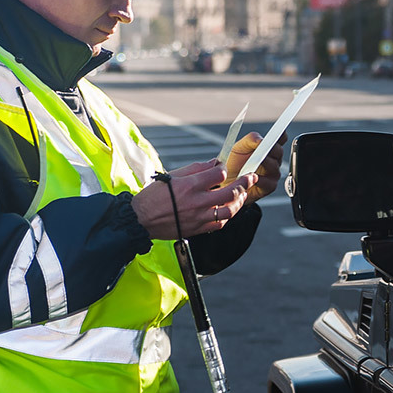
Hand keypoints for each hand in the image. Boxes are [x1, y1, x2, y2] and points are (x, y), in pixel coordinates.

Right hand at [132, 158, 257, 238]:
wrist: (141, 219)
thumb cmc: (154, 196)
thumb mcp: (172, 176)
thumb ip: (196, 168)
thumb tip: (215, 163)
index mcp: (189, 185)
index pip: (219, 174)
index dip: (224, 168)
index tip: (223, 168)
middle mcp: (197, 201)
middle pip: (230, 192)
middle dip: (245, 183)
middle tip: (251, 178)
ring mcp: (199, 217)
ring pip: (230, 210)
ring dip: (240, 201)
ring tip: (242, 194)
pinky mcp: (198, 229)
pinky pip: (220, 223)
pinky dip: (228, 216)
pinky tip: (229, 209)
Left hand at [222, 131, 286, 202]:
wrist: (226, 181)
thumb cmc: (234, 164)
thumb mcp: (239, 147)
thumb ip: (250, 139)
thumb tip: (261, 140)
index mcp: (268, 147)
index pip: (280, 138)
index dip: (281, 134)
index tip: (279, 131)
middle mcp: (273, 159)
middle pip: (278, 151)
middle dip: (270, 148)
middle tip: (262, 147)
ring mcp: (273, 173)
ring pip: (274, 166)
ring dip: (264, 163)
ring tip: (253, 163)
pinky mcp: (269, 186)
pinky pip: (269, 182)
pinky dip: (260, 179)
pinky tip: (252, 176)